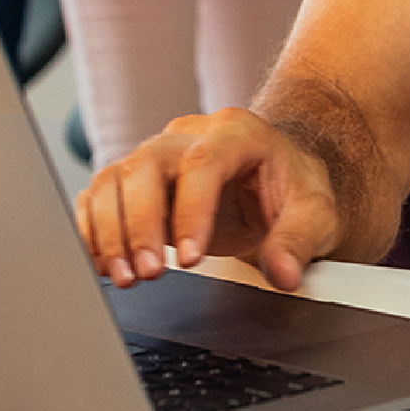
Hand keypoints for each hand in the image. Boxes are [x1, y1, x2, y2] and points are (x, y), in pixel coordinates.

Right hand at [74, 109, 343, 293]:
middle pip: (146, 165)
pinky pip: (100, 195)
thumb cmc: (294, 187)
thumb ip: (300, 240)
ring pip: (115, 179)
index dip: (190, 210)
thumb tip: (283, 273)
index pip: (203, 163)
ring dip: (111, 231)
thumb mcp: (316, 212)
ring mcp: (158, 155)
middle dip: (139, 224)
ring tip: (124, 277)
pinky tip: (102, 264)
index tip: (189, 259)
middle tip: (147, 274)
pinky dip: (93, 230)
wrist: (278, 173)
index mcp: (236, 133)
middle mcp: (189, 135)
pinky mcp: (136, 180)